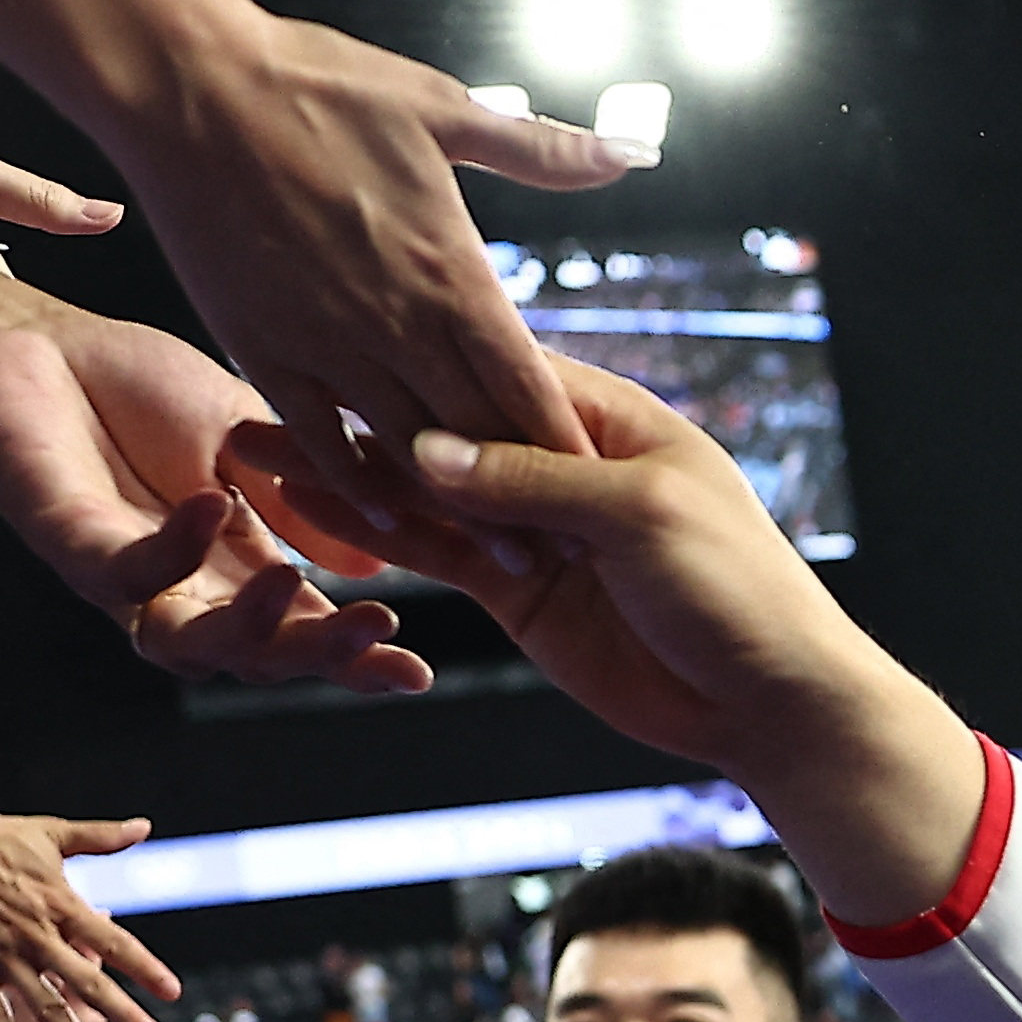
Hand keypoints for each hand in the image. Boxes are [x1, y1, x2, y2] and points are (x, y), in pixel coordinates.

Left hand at [0, 271, 430, 692]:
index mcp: (229, 564)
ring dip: (248, 627)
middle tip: (375, 633)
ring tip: (298, 584)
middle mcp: (178, 585)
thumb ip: (302, 499)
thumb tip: (377, 566)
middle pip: (254, 656)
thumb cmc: (126, 382)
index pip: (299, 628)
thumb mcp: (246, 436)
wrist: (24, 334)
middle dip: (317, 655)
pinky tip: (215, 504)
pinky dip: (176, 548)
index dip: (355, 656)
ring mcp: (120, 572)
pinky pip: (126, 572)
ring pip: (189, 643)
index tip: (415, 667)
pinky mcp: (66, 540)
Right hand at [0, 799, 178, 1021]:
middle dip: (125, 1015)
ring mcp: (0, 958)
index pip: (113, 942)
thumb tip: (144, 826)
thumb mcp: (47, 833)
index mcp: (58, 906)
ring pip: (47, 1009)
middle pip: (89, 984)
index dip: (144, 967)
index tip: (174, 992)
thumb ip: (98, 838)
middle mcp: (35, 937)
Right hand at [118, 17, 639, 518]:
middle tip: (577, 555)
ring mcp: (328, 345)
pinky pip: (318, 438)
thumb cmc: (318, 87)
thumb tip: (632, 149)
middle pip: (480, 435)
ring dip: (455, 508)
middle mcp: (397, 325)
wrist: (187, 87)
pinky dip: (353, 482)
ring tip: (502, 562)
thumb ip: (545, 149)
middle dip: (530, 498)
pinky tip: (384, 517)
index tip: (608, 495)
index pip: (529, 386)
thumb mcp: (445, 109)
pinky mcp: (265, 350)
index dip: (570, 447)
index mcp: (452, 275)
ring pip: (406, 451)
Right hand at [234, 354, 852, 768]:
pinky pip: (440, 555)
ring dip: (345, 473)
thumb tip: (427, 445)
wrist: (769, 698)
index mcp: (609, 417)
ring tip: (251, 448)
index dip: (416, 354)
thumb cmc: (737, 586)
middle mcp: (563, 463)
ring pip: (427, 494)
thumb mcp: (639, 514)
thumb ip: (534, 479)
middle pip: (444, 428)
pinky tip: (310, 512)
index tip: (331, 322)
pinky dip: (379, 538)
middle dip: (358, 411)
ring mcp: (536, 530)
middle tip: (253, 382)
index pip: (496, 370)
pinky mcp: (520, 592)